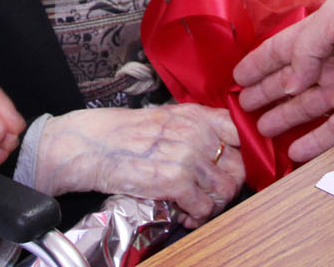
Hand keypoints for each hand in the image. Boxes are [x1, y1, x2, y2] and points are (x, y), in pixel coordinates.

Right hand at [35, 104, 243, 226]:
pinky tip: (184, 215)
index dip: (243, 154)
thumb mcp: (166, 117)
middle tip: (212, 195)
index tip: (234, 167)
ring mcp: (187, 157)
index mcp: (196, 115)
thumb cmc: (123, 132)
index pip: (241, 133)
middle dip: (228, 186)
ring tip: (197, 208)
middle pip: (238, 166)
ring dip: (213, 205)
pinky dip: (197, 217)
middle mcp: (197, 133)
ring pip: (224, 191)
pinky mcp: (174, 181)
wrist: (90, 144)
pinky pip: (203, 208)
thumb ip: (196, 127)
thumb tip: (222, 146)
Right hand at [232, 0, 333, 162]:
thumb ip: (304, 50)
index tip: (234, 77)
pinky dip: (314, 141)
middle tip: (240, 108)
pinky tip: (295, 151)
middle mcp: (328, 61)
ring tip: (260, 130)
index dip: (256, 63)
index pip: (279, 50)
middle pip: (289, 81)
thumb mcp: (333, 20)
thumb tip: (289, 82)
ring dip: (284, 118)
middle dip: (265, 93)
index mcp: (318, 33)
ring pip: (306, 108)